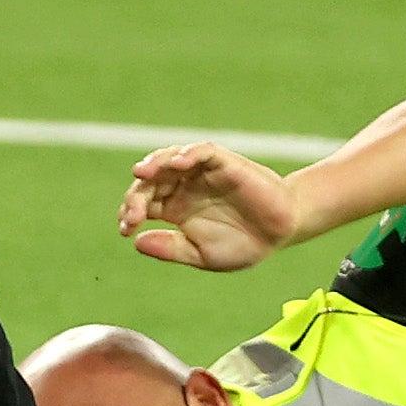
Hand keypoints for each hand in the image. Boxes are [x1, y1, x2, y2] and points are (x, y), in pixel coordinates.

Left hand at [119, 142, 295, 272]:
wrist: (280, 233)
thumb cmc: (243, 244)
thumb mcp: (201, 254)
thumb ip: (171, 248)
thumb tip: (136, 242)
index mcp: (175, 208)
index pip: (143, 203)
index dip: (130, 212)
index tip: (126, 229)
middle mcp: (184, 186)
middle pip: (150, 181)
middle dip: (137, 195)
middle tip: (133, 213)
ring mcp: (202, 172)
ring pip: (170, 159)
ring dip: (154, 164)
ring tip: (141, 173)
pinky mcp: (224, 162)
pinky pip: (202, 151)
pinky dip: (189, 153)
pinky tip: (177, 163)